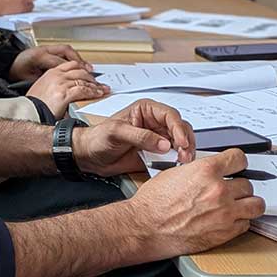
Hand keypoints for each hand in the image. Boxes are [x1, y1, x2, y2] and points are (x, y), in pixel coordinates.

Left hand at [9, 44, 88, 81]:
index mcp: (38, 56)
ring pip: (68, 51)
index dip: (71, 73)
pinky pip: (65, 51)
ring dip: (80, 60)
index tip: (81, 82)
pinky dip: (74, 57)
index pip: (60, 63)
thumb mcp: (28, 80)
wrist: (9, 63)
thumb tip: (57, 89)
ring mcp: (47, 48)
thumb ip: (43, 83)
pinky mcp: (49, 49)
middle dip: (80, 65)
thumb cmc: (17, 72)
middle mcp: (44, 50)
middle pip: (67, 54)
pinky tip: (81, 64)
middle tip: (90, 76)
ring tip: (89, 69)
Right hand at [26, 62, 109, 118]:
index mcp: (51, 72)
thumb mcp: (43, 88)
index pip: (72, 65)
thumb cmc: (35, 104)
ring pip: (83, 80)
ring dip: (95, 85)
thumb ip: (55, 83)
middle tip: (99, 83)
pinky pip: (83, 90)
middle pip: (80, 71)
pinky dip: (92, 92)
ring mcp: (61, 83)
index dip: (84, 69)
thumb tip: (68, 87)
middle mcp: (57, 75)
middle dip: (92, 77)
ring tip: (102, 90)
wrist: (30, 111)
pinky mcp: (64, 94)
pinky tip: (97, 94)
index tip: (90, 74)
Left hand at [71, 98, 194, 175]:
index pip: (170, 115)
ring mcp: (157, 138)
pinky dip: (178, 161)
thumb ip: (141, 136)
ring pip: (181, 142)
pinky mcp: (157, 154)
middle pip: (180, 128)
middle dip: (186, 141)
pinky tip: (177, 166)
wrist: (90, 156)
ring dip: (185, 152)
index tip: (181, 143)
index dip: (178, 128)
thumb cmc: (98, 138)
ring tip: (182, 162)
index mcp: (146, 110)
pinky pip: (174, 156)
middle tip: (184, 156)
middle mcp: (155, 122)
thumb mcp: (116, 133)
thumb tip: (164, 143)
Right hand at [124, 149, 265, 256]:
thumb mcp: (174, 173)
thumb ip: (198, 171)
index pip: (239, 158)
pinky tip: (229, 219)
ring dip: (247, 203)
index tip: (238, 165)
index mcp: (205, 171)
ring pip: (256, 205)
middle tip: (231, 188)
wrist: (147, 226)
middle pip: (248, 183)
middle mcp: (218, 190)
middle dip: (239, 185)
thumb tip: (209, 171)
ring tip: (239, 204)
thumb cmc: (154, 202)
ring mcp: (225, 213)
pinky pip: (246, 224)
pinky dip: (240, 221)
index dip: (238, 161)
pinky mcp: (225, 232)